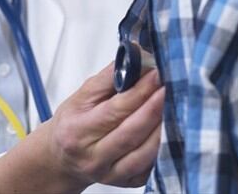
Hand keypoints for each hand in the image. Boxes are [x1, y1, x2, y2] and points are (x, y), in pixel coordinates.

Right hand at [49, 62, 163, 187]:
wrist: (62, 158)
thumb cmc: (72, 125)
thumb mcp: (81, 96)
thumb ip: (108, 77)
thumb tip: (134, 57)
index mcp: (78, 132)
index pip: (114, 111)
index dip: (139, 92)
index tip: (156, 74)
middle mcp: (93, 157)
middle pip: (131, 133)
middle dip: (155, 108)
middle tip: (171, 87)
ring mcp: (111, 174)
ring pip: (144, 153)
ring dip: (163, 129)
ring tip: (175, 106)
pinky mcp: (127, 182)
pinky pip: (151, 167)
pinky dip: (163, 148)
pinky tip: (171, 130)